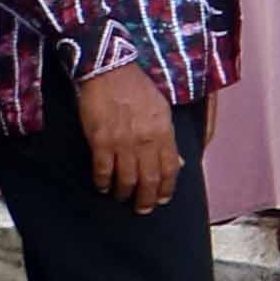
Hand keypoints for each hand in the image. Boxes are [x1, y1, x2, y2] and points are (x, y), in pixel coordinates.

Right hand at [73, 61, 180, 213]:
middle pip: (149, 179)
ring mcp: (122, 142)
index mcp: (163, 131)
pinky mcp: (100, 141)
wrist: (109, 70)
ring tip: (122, 198)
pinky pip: (103, 171)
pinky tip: (103, 187)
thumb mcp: (161, 109)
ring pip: (126, 179)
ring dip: (124, 193)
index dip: (167, 187)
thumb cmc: (137, 87)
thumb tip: (179, 163)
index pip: (170, 168)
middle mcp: (145, 140)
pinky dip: (103, 183)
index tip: (163, 199)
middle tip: (142, 209)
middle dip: (146, 199)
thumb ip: (168, 137)